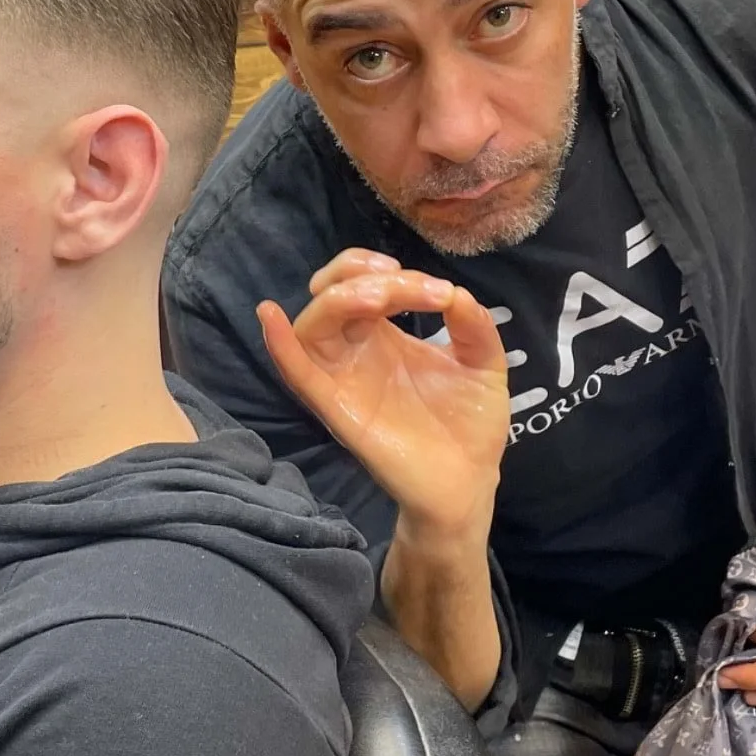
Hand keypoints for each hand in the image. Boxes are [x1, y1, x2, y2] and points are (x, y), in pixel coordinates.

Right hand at [257, 249, 508, 539]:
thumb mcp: (484, 362)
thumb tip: (454, 292)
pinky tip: (271, 315)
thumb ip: (473, 323)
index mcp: (383, 337)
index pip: (360, 284)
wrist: (470, 483)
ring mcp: (343, 380)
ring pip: (312, 326)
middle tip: (400, 285)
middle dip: (358, 275)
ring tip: (382, 297)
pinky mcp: (337, 410)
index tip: (438, 291)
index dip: (385, 272)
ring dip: (340, 299)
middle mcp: (355, 353)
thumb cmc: (470, 425)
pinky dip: (280, 344)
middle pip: (329, 296)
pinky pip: (297, 373)